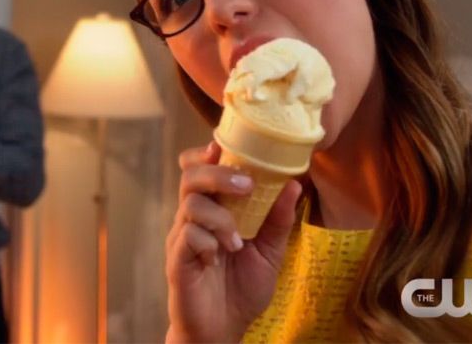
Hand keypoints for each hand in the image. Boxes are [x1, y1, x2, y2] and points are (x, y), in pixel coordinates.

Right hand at [165, 142, 301, 342]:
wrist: (224, 330)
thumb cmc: (241, 290)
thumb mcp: (270, 252)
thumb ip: (277, 220)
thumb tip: (294, 184)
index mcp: (213, 209)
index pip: (199, 168)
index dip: (207, 152)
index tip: (224, 146)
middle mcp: (193, 218)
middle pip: (191, 176)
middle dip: (219, 173)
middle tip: (247, 185)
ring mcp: (182, 238)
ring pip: (191, 204)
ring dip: (221, 217)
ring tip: (238, 241)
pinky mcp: (177, 260)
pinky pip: (187, 236)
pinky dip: (208, 242)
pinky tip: (219, 258)